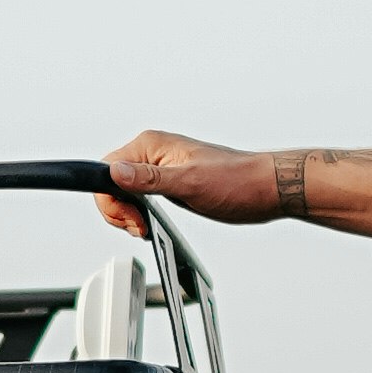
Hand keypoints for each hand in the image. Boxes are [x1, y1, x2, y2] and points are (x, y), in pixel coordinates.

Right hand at [108, 128, 304, 227]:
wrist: (264, 189)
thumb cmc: (236, 182)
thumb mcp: (189, 184)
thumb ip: (149, 180)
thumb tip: (115, 172)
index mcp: (151, 144)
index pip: (107, 168)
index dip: (110, 200)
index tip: (131, 218)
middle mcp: (152, 152)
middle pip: (110, 181)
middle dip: (118, 210)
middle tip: (140, 227)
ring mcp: (160, 168)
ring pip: (122, 191)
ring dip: (127, 213)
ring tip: (145, 228)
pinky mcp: (168, 182)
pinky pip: (138, 196)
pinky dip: (138, 212)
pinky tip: (149, 223)